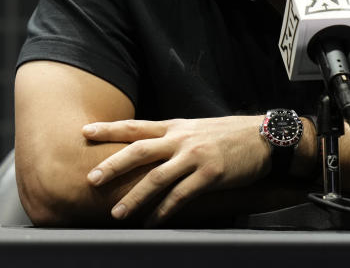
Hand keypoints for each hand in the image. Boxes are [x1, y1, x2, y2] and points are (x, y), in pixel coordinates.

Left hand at [82, 116, 269, 224]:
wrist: (264, 136)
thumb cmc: (229, 134)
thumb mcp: (197, 128)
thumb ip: (174, 137)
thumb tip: (150, 150)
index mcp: (176, 127)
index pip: (137, 126)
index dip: (110, 128)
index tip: (86, 131)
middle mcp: (181, 139)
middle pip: (139, 150)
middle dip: (113, 164)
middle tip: (92, 179)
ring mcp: (195, 156)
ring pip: (157, 177)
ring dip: (134, 197)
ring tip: (117, 212)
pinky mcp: (210, 174)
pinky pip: (181, 196)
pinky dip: (164, 211)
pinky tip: (154, 222)